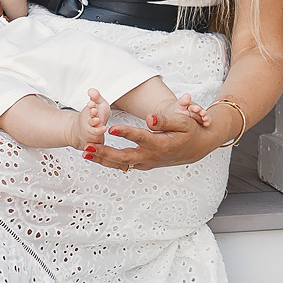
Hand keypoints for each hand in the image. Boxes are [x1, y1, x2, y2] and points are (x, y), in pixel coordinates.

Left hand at [87, 94, 229, 171]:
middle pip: (124, 157)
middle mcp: (152, 156)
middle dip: (104, 152)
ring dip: (102, 159)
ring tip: (85, 152)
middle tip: (88, 146)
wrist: (197, 148)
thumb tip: (150, 118)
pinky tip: (96, 156)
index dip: (126, 133)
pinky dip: (109, 161)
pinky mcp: (144, 164)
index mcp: (161, 144)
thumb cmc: (190, 131)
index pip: (141, 138)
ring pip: (121, 164)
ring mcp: (147, 162)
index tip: (111, 128)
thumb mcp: (183, 122)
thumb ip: (166, 120)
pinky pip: (124, 165)